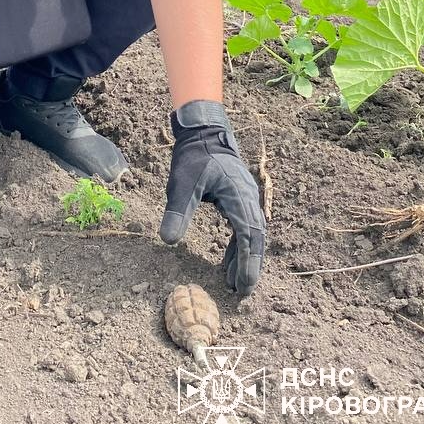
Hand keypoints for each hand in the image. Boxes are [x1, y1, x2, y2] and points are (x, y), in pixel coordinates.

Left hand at [159, 100, 264, 294]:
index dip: (247, 263)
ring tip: (236, 283)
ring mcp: (247, 198)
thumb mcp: (182, 184)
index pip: (249, 236)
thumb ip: (178, 212)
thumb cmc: (194, 157)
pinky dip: (240, 245)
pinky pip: (245, 226)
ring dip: (245, 257)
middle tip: (242, 292)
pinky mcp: (239, 198)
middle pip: (256, 238)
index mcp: (239, 196)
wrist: (203, 132)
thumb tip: (168, 241)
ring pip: (252, 234)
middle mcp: (249, 199)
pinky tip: (232, 260)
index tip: (243, 286)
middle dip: (250, 265)